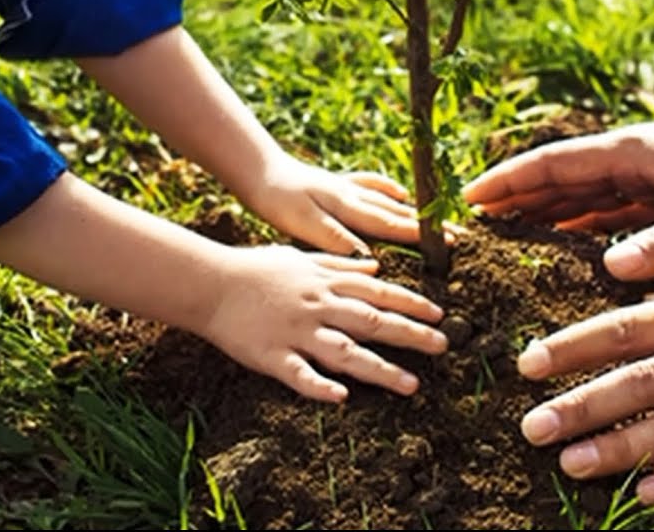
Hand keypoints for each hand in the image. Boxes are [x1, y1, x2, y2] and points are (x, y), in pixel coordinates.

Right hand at [200, 244, 448, 402]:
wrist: (210, 282)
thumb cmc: (257, 269)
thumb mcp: (303, 257)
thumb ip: (340, 264)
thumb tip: (375, 267)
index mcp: (326, 284)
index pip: (378, 293)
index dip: (411, 303)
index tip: (440, 314)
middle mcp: (318, 307)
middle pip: (372, 321)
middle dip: (410, 333)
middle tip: (443, 346)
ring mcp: (296, 332)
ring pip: (344, 351)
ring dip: (380, 368)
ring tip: (411, 384)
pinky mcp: (272, 355)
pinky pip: (298, 374)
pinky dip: (319, 385)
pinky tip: (342, 397)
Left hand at [253, 155, 450, 255]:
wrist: (257, 171)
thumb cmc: (278, 201)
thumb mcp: (303, 223)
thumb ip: (336, 239)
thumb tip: (369, 256)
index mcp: (349, 207)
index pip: (394, 224)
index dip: (423, 235)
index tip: (451, 242)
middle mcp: (355, 195)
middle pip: (399, 211)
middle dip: (429, 224)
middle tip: (459, 233)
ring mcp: (348, 186)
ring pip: (390, 199)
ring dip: (415, 209)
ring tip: (440, 217)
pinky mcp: (338, 183)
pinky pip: (372, 184)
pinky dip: (390, 189)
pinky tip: (400, 193)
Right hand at [464, 100, 653, 279]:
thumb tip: (612, 270)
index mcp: (634, 152)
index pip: (554, 164)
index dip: (509, 181)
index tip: (468, 197)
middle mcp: (634, 160)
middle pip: (559, 179)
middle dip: (514, 196)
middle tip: (472, 223)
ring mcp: (650, 175)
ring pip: (583, 195)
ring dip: (544, 211)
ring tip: (507, 234)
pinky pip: (612, 211)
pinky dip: (584, 225)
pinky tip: (571, 244)